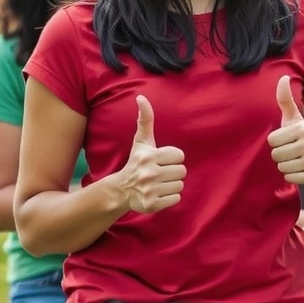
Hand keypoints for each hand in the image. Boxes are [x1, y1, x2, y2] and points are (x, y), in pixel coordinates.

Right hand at [117, 95, 185, 213]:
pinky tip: (158, 193)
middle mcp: (149, 173)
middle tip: (160, 173)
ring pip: (180, 185)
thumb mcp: (142, 141)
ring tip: (158, 183)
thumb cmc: (137, 162)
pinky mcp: (152, 205)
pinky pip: (176, 199)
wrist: (122, 190)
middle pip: (182, 171)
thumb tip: (141, 97)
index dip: (172, 158)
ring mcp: (150, 190)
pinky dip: (170, 198)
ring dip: (171, 185)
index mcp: (149, 156)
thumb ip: (145, 119)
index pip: (180, 156)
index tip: (160, 161)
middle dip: (173, 172)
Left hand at [268, 76, 303, 183]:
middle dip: (282, 155)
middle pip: (276, 155)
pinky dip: (294, 176)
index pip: (272, 140)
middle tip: (293, 152)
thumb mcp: (296, 119)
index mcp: (302, 128)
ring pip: (282, 168)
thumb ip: (286, 100)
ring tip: (297, 160)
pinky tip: (302, 170)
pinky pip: (290, 178)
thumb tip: (283, 77)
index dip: (277, 142)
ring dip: (287, 166)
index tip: (288, 141)